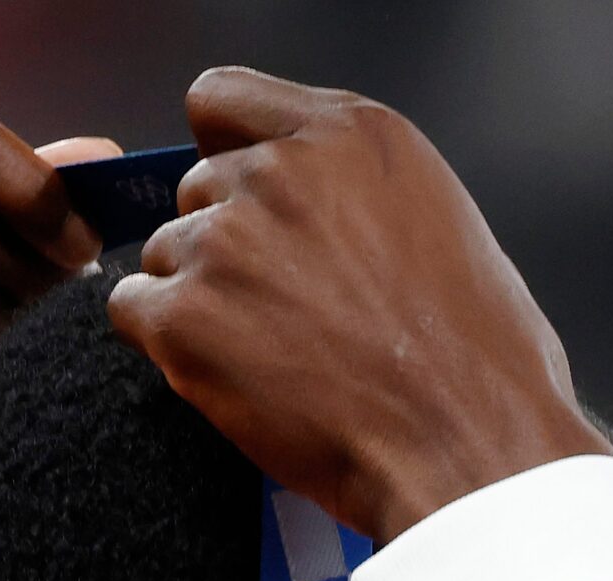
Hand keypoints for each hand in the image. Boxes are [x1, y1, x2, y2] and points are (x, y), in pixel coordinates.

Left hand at [107, 69, 609, 541]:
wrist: (463, 449)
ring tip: (268, 359)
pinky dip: (167, 348)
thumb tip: (315, 215)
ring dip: (198, 302)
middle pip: (197, 188)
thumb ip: (358, 193)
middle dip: (225, 246)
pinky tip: (229, 380)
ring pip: (166, 254)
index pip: (225, 100)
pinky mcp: (185, 317)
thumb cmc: (479, 364)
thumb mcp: (440, 224)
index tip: (240, 198)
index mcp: (352, 136)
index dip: (225, 153)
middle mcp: (281, 171)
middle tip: (279, 314)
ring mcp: (226, 241)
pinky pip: (133, 312)